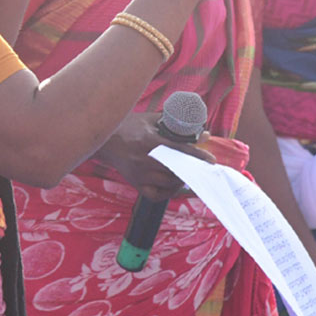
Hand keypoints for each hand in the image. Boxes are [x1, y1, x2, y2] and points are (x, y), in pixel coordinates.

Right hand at [94, 112, 214, 199]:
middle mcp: (145, 159)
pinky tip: (173, 186)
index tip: (211, 161)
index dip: (197, 156)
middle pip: (176, 169)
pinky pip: (155, 195)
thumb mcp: (150, 119)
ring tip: (187, 175)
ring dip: (180, 181)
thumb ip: (176, 125)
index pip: (180, 150)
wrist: (104, 139)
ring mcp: (139, 174)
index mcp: (150, 141)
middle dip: (191, 170)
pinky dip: (167, 193)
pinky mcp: (135, 183)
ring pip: (168, 183)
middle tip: (202, 170)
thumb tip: (204, 133)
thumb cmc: (129, 126)